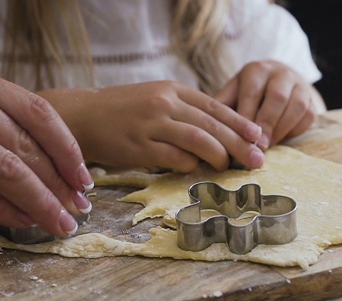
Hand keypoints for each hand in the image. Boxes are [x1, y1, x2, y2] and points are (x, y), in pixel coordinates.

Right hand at [0, 55, 92, 236]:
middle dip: (60, 183)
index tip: (85, 178)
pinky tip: (22, 221)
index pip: (38, 112)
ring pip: (5, 170)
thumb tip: (46, 153)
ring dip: (39, 202)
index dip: (68, 149)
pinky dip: (2, 209)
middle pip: (26, 145)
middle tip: (79, 209)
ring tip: (60, 223)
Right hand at [39, 81, 264, 172]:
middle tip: (257, 159)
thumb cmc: (123, 112)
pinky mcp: (139, 146)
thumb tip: (219, 134)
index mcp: (172, 89)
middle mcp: (164, 103)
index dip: (240, 123)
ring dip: (218, 156)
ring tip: (227, 166)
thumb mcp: (155, 99)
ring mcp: (151, 124)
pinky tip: (195, 169)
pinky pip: (175, 158)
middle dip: (239, 144)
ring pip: (198, 140)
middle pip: (212, 125)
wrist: (83, 116)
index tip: (258, 136)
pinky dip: (190, 165)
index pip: (215, 106)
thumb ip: (184, 111)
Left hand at [215, 60, 324, 149]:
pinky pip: (308, 116)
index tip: (242, 137)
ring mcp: (300, 85)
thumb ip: (220, 108)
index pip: (252, 92)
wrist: (279, 83)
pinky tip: (281, 140)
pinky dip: (294, 130)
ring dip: (281, 129)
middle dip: (268, 123)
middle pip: (277, 97)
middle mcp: (280, 72)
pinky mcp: (312, 100)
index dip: (248, 116)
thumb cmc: (248, 94)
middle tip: (259, 147)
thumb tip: (204, 130)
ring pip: (296, 106)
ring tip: (268, 146)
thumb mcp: (232, 95)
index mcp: (256, 69)